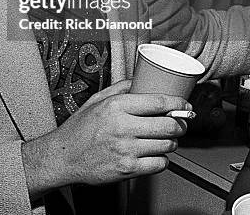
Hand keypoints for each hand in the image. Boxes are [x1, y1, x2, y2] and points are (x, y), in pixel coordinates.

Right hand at [22, 80, 189, 199]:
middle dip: (179, 124)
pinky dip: (162, 159)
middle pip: (168, 125)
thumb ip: (120, 88)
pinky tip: (154, 154)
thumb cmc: (79, 128)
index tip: (185, 105)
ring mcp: (126, 149)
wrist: (64, 156)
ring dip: (171, 142)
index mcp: (116, 106)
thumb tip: (141, 80)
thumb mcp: (97, 100)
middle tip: (178, 123)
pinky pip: (159, 165)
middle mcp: (123, 127)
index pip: (158, 102)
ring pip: (166, 146)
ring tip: (165, 138)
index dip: (178, 103)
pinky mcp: (128, 169)